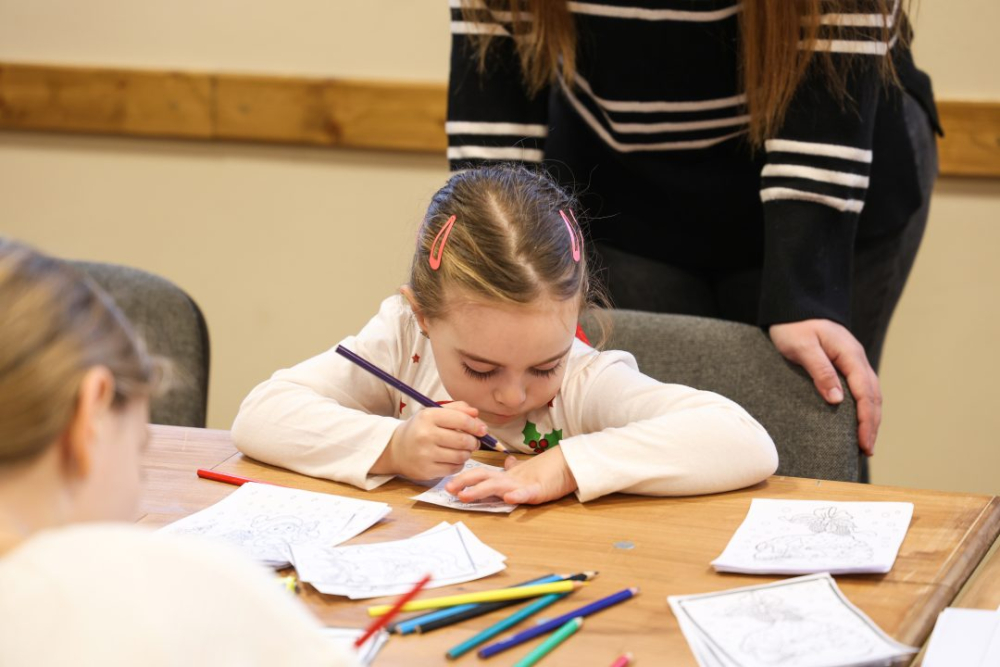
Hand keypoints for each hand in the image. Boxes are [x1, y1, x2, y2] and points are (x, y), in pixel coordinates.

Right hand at [371, 402, 486, 479]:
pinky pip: (454, 468)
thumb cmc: (420, 429)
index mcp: (428, 416)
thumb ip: (456, 409)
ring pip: (461, 456)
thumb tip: (476, 414)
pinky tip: (453, 459)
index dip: (476, 425)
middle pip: (463, 440)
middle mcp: (425, 434)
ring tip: (463, 450)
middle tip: (474, 442)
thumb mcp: (434, 413)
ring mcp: (425, 454)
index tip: (483, 430)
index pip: (461, 420)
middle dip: (474, 441)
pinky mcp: (427, 470)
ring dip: (467, 453)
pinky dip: (459, 464)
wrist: (396, 449)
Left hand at [443, 447, 577, 504]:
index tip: (448, 484)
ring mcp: (523, 484)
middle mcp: (510, 479)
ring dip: (480, 490)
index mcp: (506, 476)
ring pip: (497, 485)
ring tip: (465, 495)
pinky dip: (517, 495)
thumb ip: (513, 470)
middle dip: (464, 482)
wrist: (568, 464)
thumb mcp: (526, 471)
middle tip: (448, 489)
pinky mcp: (538, 490)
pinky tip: (508, 498)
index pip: (481, 474)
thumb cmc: (547, 470)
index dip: (464, 478)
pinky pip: (526, 493)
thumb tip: (506, 464)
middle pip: (483, 476)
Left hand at [769, 319, 880, 455]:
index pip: (865, 393)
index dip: (866, 419)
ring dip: (871, 418)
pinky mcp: (845, 365)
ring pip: (870, 394)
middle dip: (872, 424)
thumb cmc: (794, 326)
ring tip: (866, 443)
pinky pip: (861, 389)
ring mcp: (853, 362)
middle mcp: (857, 359)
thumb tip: (837, 400)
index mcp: (850, 355)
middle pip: (873, 396)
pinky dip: (864, 407)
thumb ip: (820, 371)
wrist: (794, 308)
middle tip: (867, 450)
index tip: (863, 442)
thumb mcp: (803, 347)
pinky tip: (858, 421)